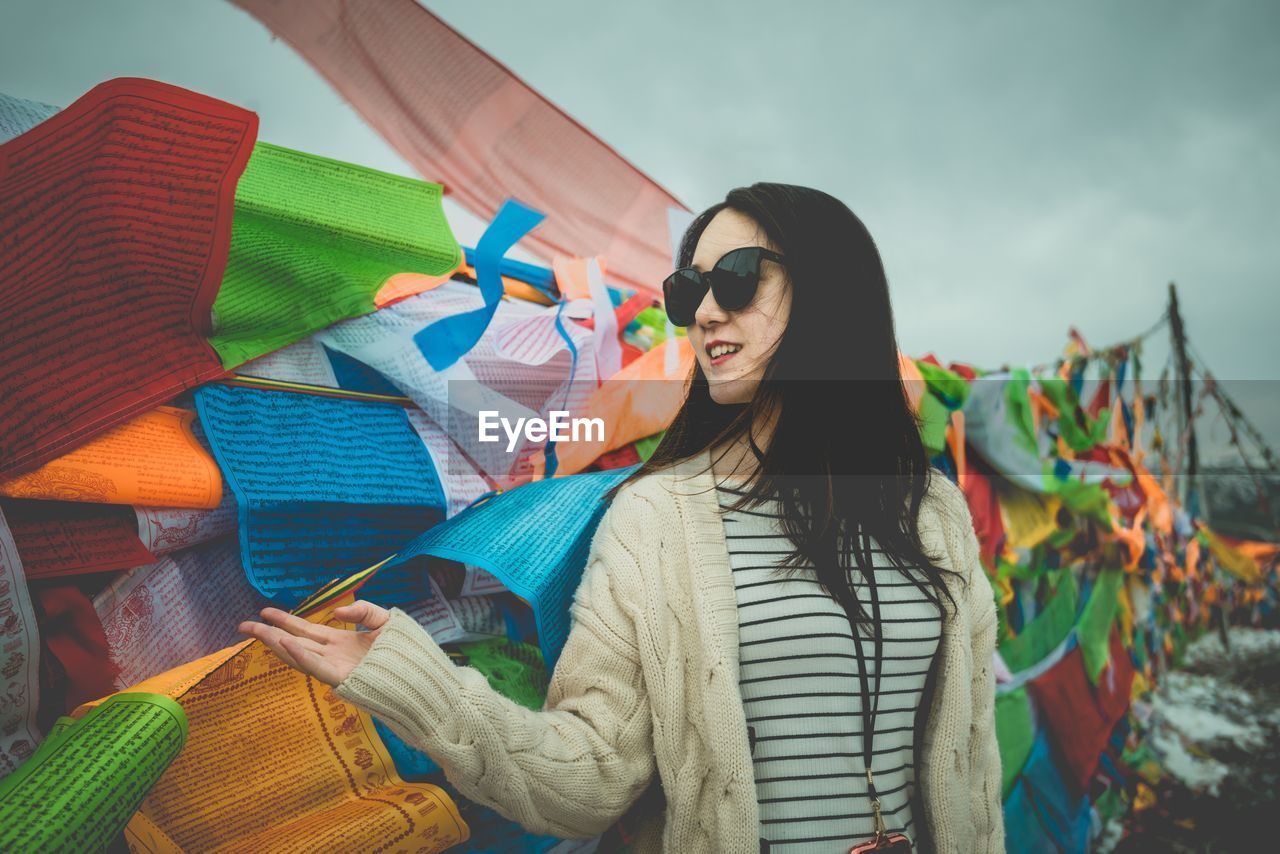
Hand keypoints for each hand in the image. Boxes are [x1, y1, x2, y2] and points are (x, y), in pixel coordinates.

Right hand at [237, 600, 391, 686]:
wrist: (421, 677)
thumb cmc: (406, 652)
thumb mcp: (385, 621)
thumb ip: (363, 610)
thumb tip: (335, 613)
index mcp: (341, 643)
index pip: (307, 630)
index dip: (286, 621)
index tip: (264, 612)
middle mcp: (333, 656)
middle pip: (295, 642)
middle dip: (269, 634)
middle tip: (244, 625)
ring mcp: (335, 668)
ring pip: (299, 654)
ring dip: (276, 643)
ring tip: (256, 631)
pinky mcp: (342, 680)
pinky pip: (316, 667)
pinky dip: (300, 656)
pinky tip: (284, 644)